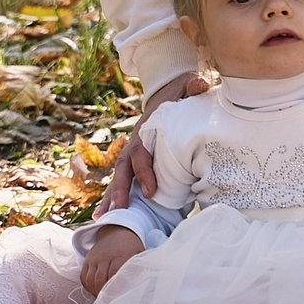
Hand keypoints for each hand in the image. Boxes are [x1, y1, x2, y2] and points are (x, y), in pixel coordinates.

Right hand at [79, 226, 144, 295]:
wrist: (117, 231)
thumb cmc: (131, 246)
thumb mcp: (139, 253)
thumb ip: (139, 267)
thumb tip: (143, 284)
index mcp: (121, 254)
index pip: (114, 273)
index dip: (114, 287)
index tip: (117, 298)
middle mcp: (105, 256)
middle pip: (100, 279)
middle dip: (103, 293)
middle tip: (108, 302)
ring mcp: (94, 258)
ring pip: (90, 279)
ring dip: (95, 291)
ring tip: (102, 298)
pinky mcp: (87, 260)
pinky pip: (83, 277)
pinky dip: (88, 286)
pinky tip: (95, 291)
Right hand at [95, 71, 208, 213]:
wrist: (168, 91)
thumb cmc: (180, 93)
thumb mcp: (187, 85)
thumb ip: (193, 86)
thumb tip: (200, 85)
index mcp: (147, 129)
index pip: (142, 154)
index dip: (145, 172)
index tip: (151, 191)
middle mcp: (135, 142)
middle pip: (123, 168)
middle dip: (120, 190)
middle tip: (121, 210)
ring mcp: (133, 152)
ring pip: (118, 176)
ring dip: (111, 196)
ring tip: (103, 218)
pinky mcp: (135, 160)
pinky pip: (123, 179)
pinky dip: (113, 195)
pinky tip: (105, 214)